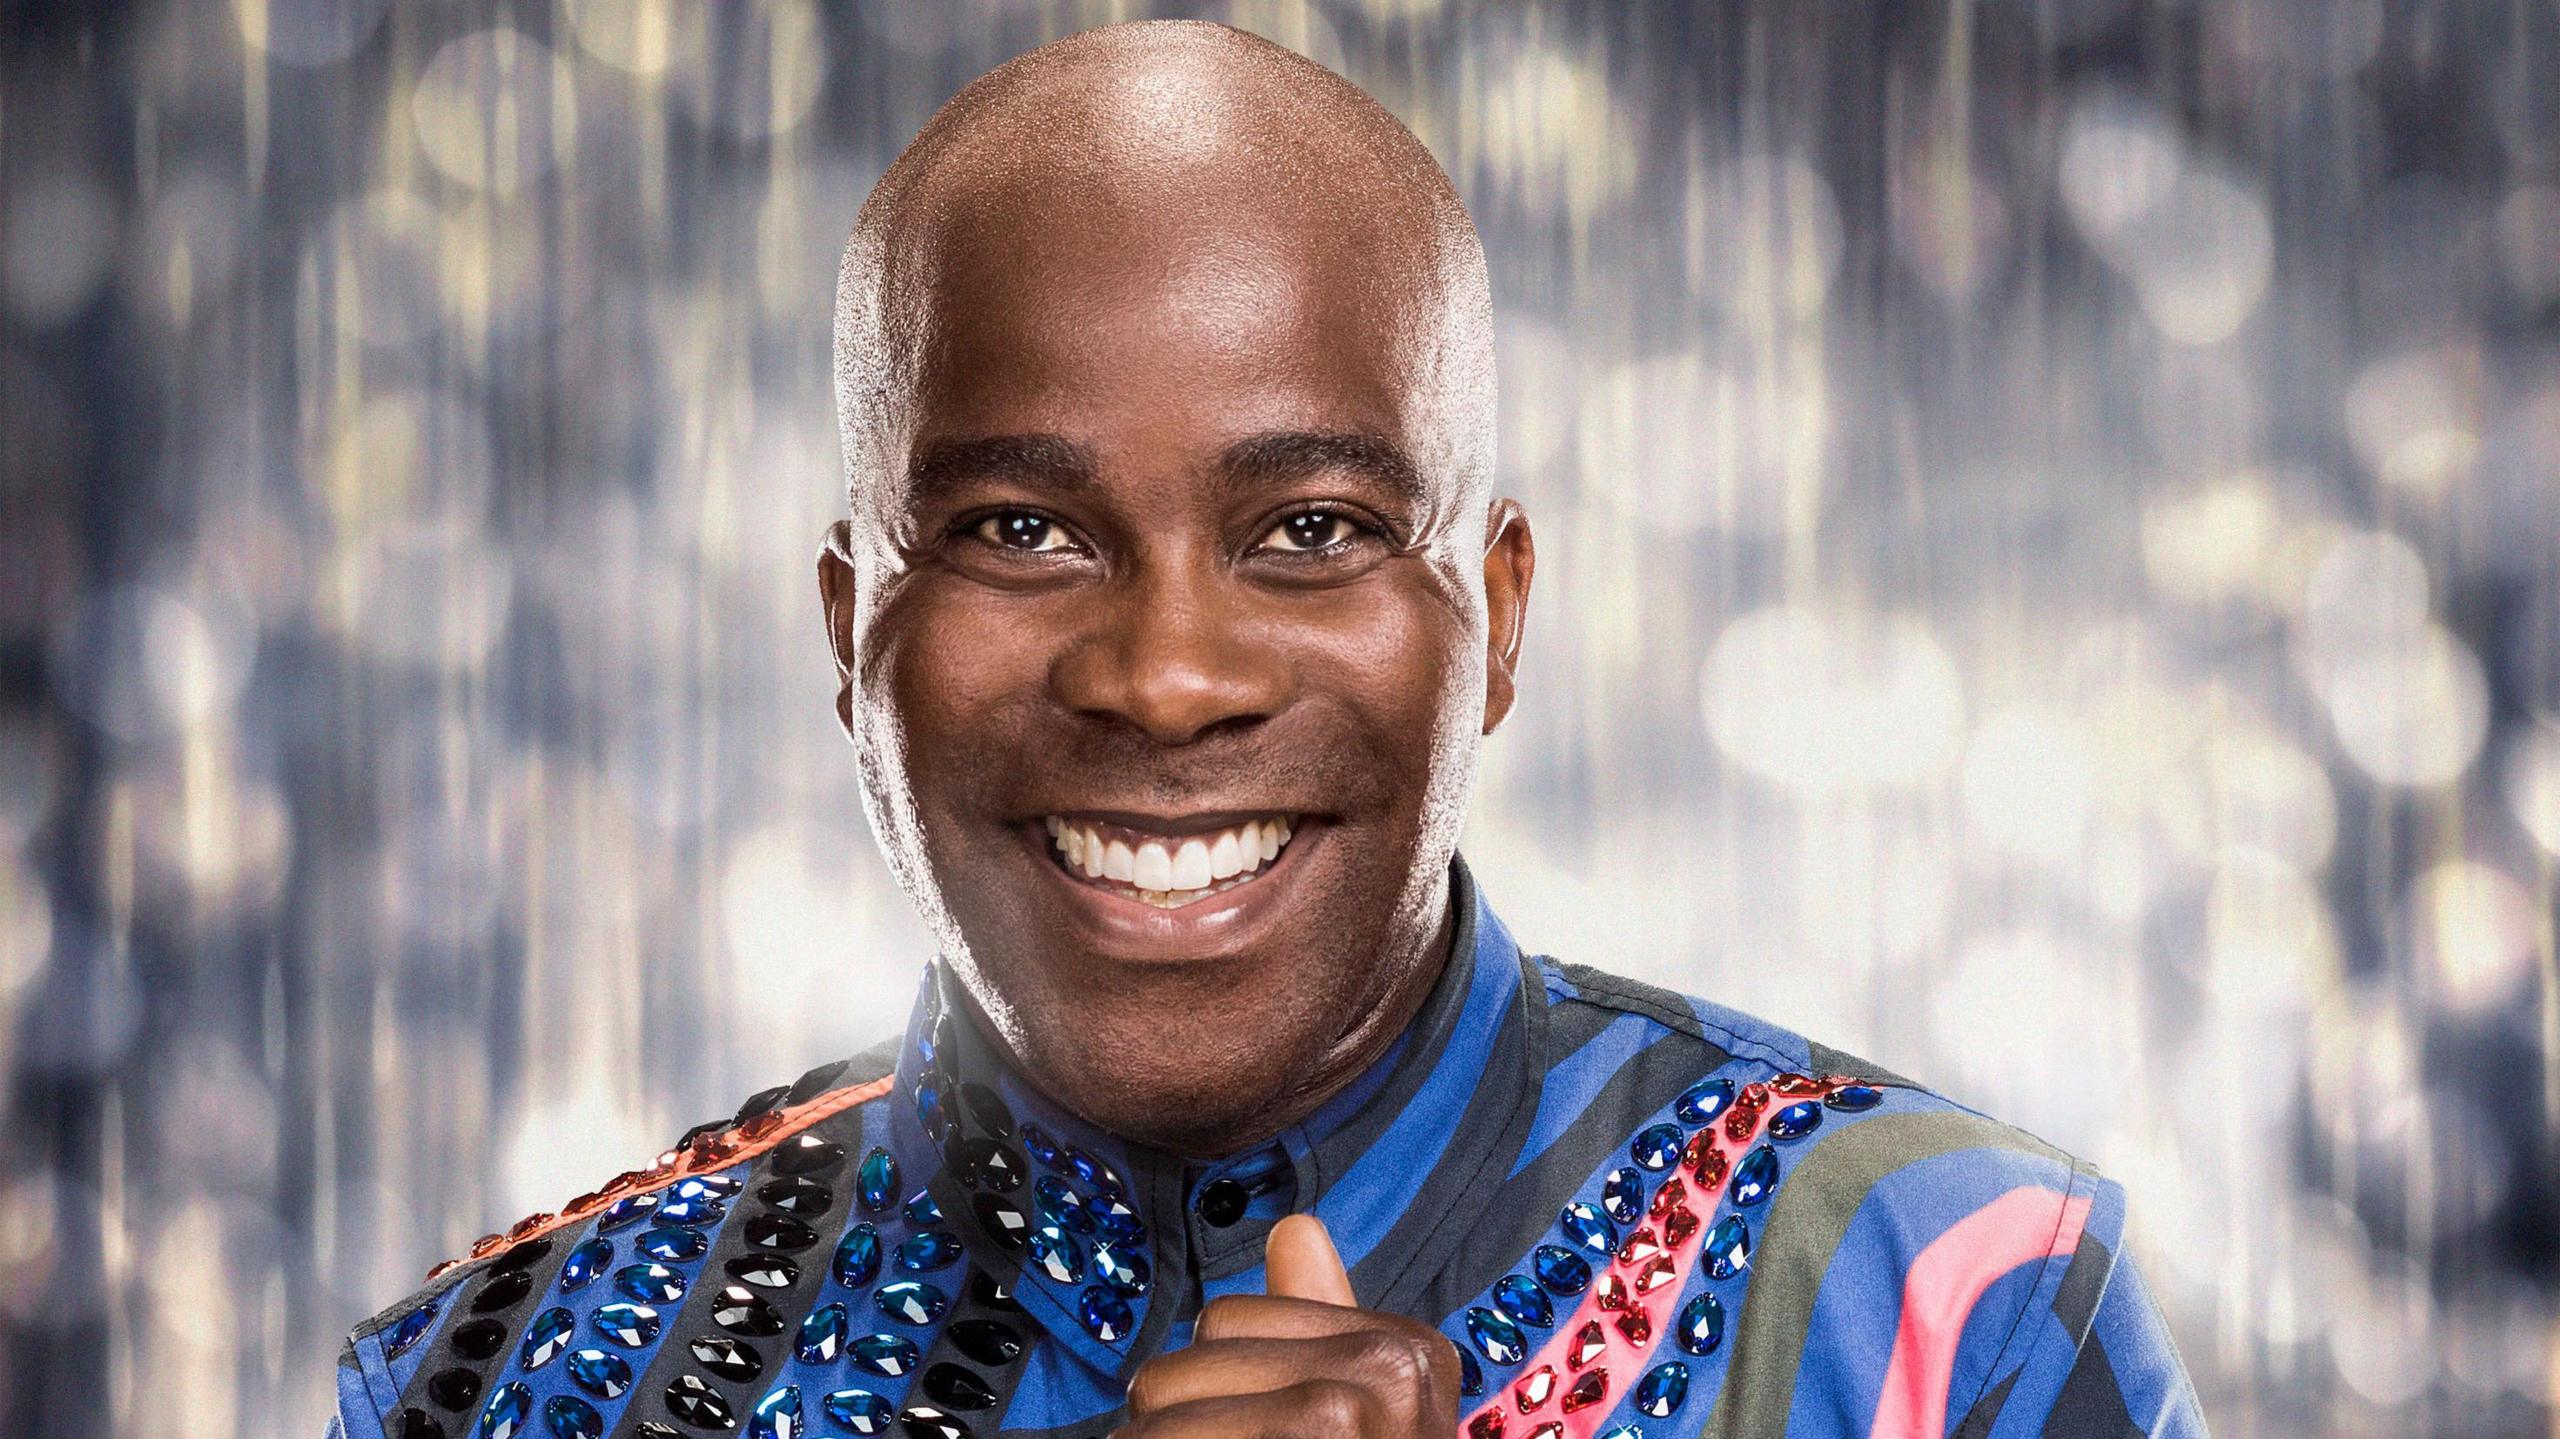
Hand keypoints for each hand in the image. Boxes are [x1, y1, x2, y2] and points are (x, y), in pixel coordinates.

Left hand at [1116, 1214, 1464, 1436]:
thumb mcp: (1359, 1410)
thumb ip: (1320, 1322)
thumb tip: (1293, 1228)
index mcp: (1404, 1348)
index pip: (1228, 1317)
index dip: (1199, 1384)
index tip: (1211, 1428)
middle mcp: (1394, 1362)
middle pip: (1196, 1350)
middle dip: (1165, 1417)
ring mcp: (1362, 1398)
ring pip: (1167, 1391)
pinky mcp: (1332, 1423)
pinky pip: (1179, 1431)